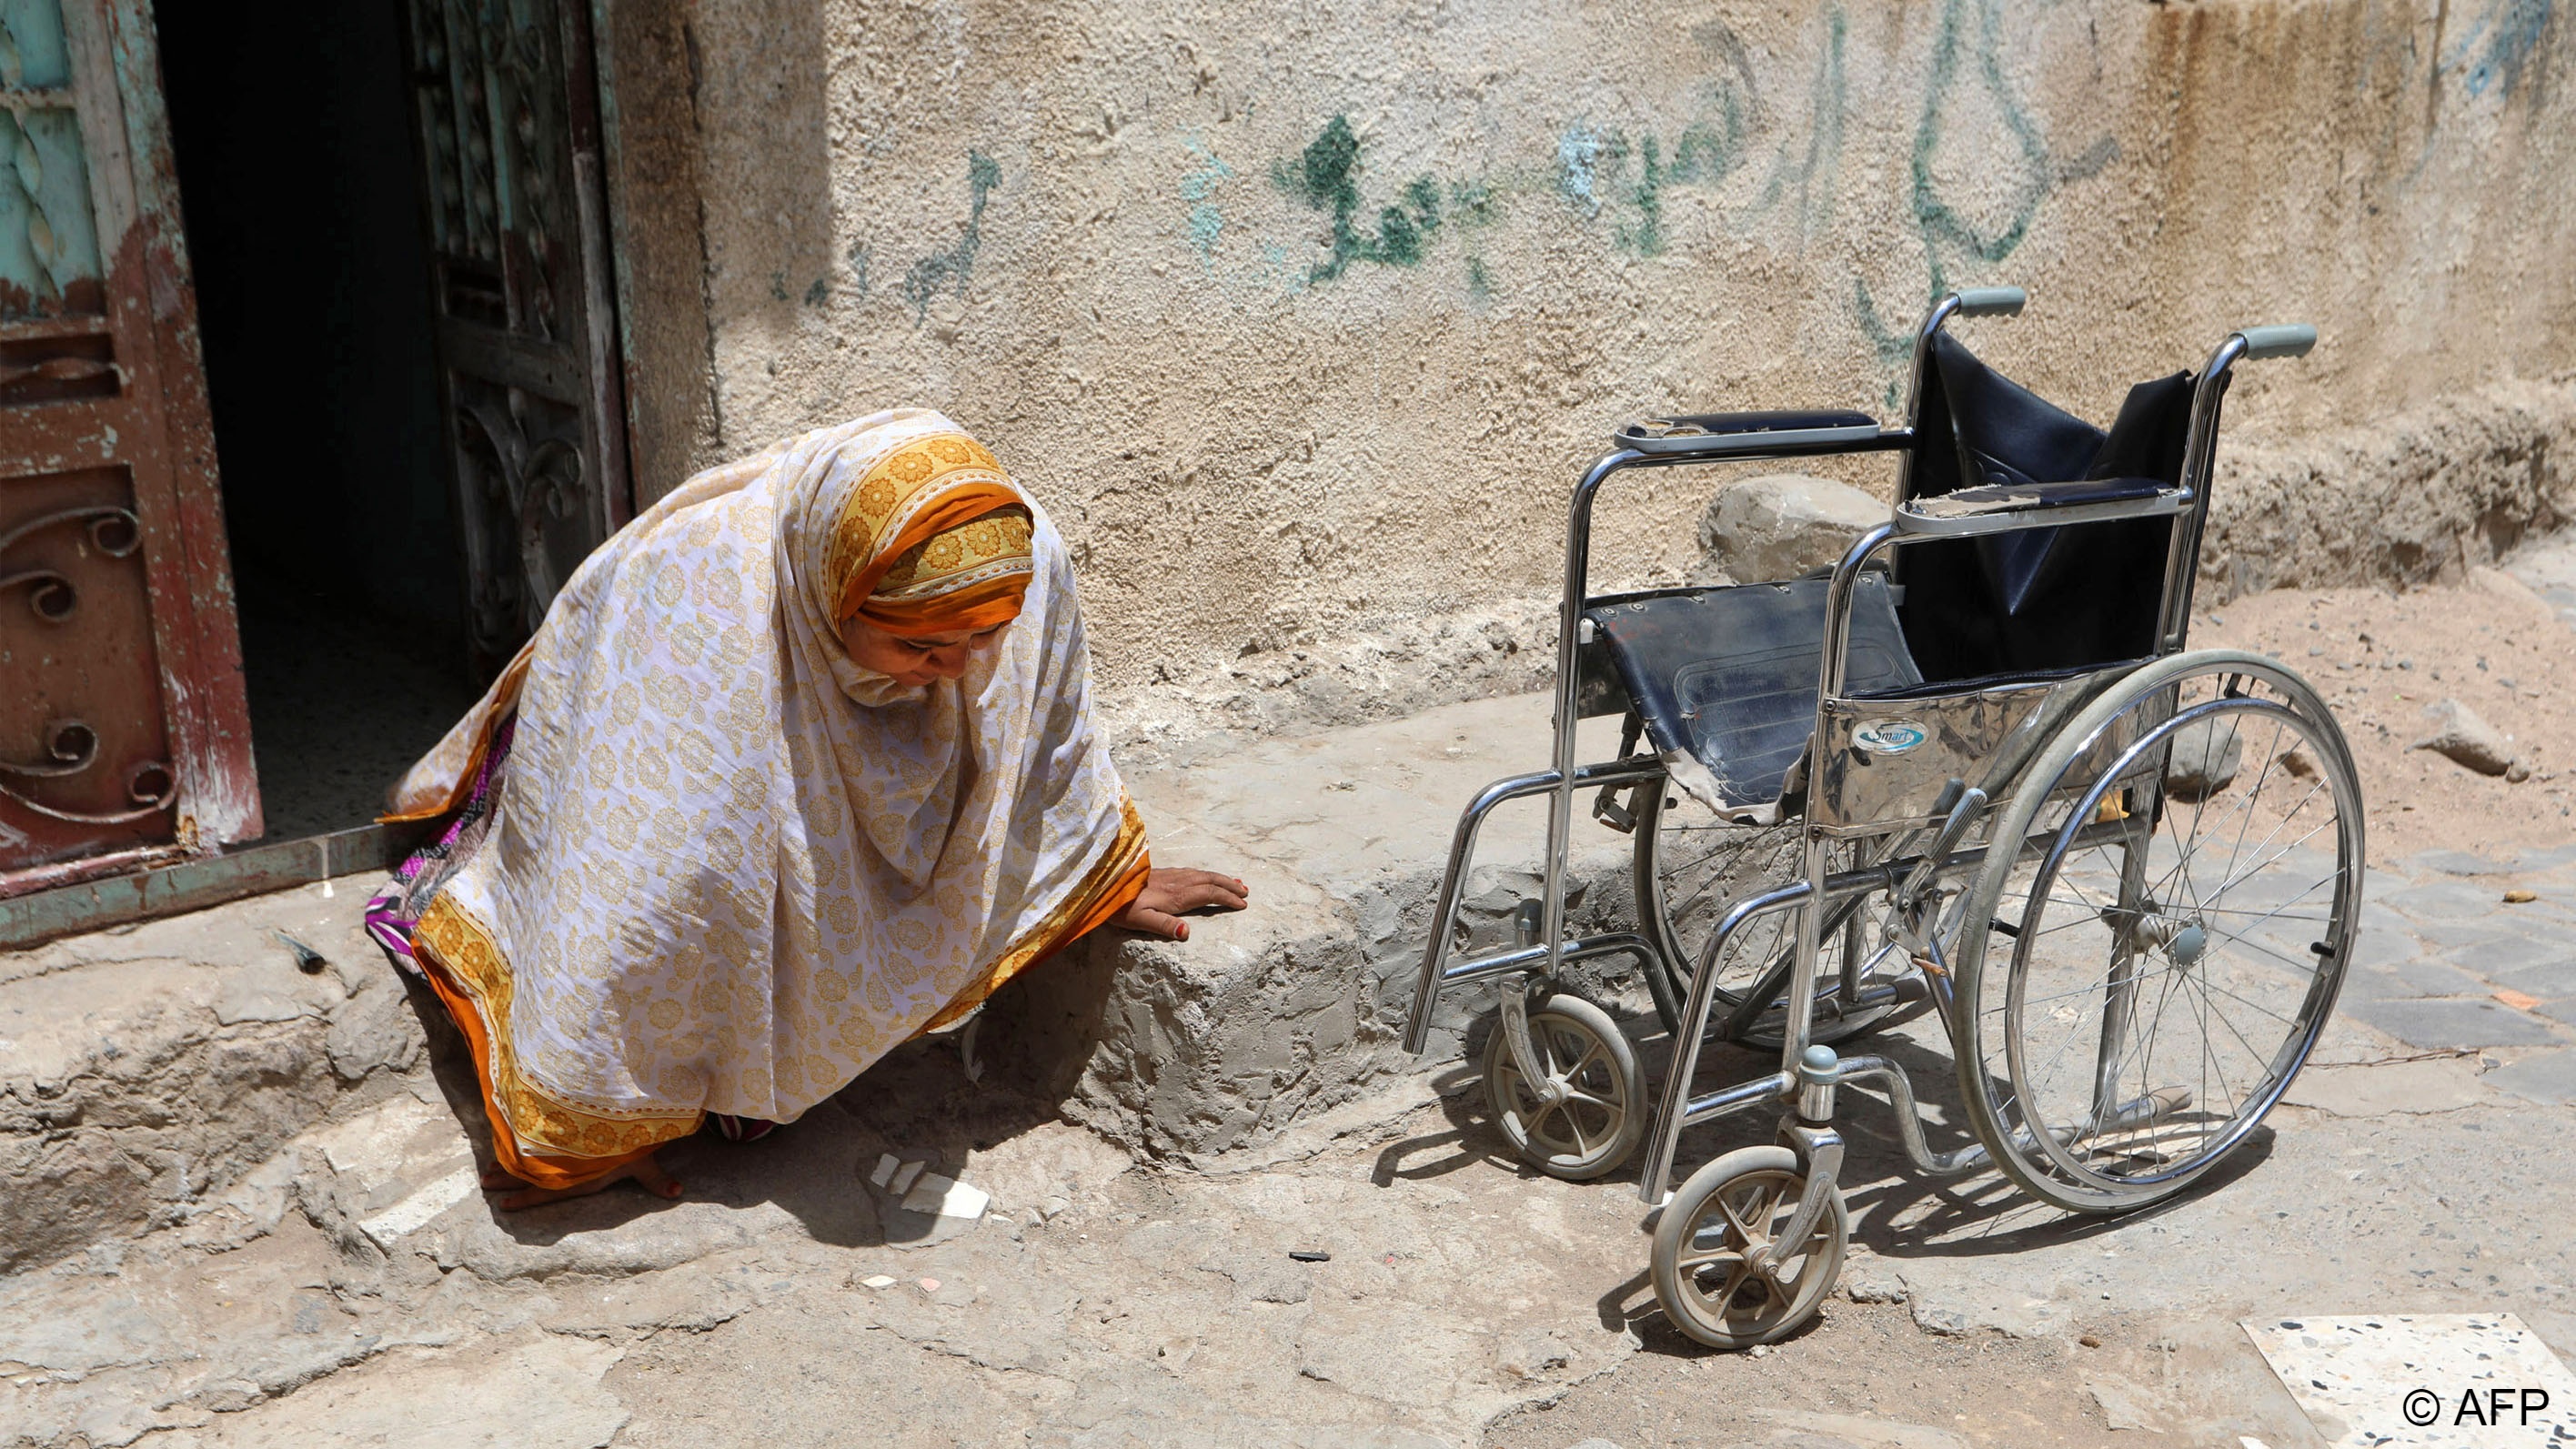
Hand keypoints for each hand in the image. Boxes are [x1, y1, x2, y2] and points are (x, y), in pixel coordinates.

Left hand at [1111, 868, 1248, 940]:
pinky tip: (1206, 876)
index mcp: (1176, 896)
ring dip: (1220, 878)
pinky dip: (1206, 875)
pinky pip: (1193, 872)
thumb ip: (1164, 926)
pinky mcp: (1163, 873)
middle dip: (1229, 886)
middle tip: (1246, 891)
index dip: (1227, 899)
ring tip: (1235, 882)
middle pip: (1210, 880)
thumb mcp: (1140, 921)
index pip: (1209, 894)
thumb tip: (1187, 932)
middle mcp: (1177, 883)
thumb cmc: (1121, 907)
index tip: (1242, 904)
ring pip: (1202, 874)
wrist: (1105, 885)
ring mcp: (1171, 876)